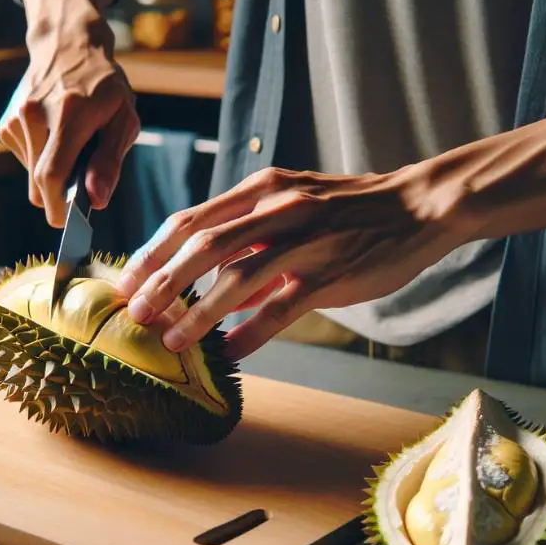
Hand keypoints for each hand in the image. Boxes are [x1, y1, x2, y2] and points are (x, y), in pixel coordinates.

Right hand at [0, 20, 139, 227]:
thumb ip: (109, 160)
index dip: (59, 208)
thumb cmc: (103, 85)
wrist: (67, 45)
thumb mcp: (123, 117)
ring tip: (72, 145)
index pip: (53, 175)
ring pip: (32, 176)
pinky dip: (41, 161)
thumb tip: (97, 200)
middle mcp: (35, 115)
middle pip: (39, 183)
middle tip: (82, 187)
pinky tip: (54, 137)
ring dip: (53, 175)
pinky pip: (25, 161)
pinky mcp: (6, 125)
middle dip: (59, 197)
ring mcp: (16, 119)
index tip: (69, 225)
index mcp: (69, 114)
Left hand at [114, 166, 469, 359]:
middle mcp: (276, 210)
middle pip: (201, 246)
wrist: (419, 206)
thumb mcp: (293, 205)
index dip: (152, 252)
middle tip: (135, 313)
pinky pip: (281, 307)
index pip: (190, 219)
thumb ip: (250, 235)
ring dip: (197, 313)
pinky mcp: (331, 272)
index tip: (126, 280)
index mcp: (260, 191)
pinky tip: (230, 352)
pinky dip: (251, 333)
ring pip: (236, 278)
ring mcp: (304, 241)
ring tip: (173, 341)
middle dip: (161, 282)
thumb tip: (210, 277)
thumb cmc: (351, 210)